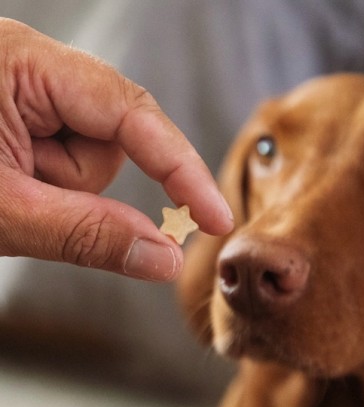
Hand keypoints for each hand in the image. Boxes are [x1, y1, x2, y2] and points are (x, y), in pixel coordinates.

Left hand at [0, 18, 232, 280]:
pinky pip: (69, 158)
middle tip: (24, 201)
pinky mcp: (28, 112)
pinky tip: (10, 179)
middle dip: (80, 183)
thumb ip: (89, 235)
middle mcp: (35, 67)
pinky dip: (49, 182)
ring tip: (6, 188)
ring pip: (91, 155)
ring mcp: (31, 89)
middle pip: (112, 139)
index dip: (182, 169)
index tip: (216, 215)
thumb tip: (165, 259)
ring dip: (59, 186)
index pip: (134, 115)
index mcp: (24, 64)